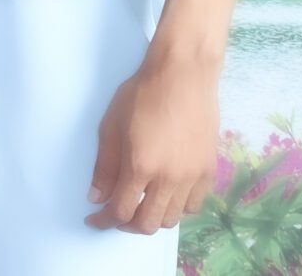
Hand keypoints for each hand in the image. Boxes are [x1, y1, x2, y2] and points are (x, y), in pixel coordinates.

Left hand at [87, 52, 220, 233]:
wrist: (183, 76)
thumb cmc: (142, 94)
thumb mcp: (111, 127)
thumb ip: (104, 167)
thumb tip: (97, 197)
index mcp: (141, 166)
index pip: (121, 211)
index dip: (104, 220)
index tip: (93, 219)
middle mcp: (170, 178)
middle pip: (148, 223)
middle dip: (126, 225)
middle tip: (114, 214)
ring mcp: (193, 176)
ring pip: (172, 218)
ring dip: (152, 217)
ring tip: (138, 204)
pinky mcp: (208, 170)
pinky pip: (193, 205)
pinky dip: (176, 208)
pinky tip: (164, 195)